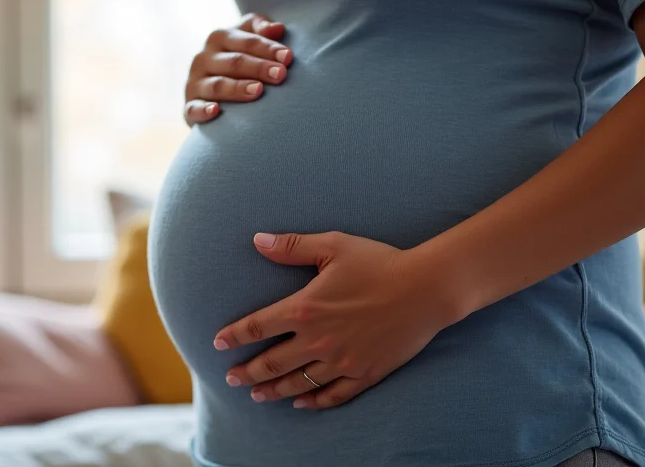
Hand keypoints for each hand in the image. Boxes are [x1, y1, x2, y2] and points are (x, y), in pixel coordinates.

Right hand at [184, 13, 292, 125]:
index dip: (268, 48)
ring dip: (237, 88)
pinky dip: (203, 110)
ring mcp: (194, 82)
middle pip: (234, 62)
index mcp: (220, 38)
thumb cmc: (238, 61)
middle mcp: (203, 58)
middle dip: (258, 67)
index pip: (247, 41)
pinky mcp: (189, 105)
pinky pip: (193, 108)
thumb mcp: (247, 39)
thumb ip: (260, 30)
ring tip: (258, 91)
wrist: (210, 91)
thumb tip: (278, 28)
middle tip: (280, 75)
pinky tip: (216, 111)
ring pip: (217, 85)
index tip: (288, 57)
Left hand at [213, 232, 459, 408]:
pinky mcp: (365, 373)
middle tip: (230, 379)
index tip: (218, 344)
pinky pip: (333, 394)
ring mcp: (342, 361)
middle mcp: (318, 340)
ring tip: (257, 395)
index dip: (234, 336)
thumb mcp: (333, 246)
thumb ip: (292, 246)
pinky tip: (301, 404)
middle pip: (272, 363)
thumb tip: (257, 240)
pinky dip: (314, 402)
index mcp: (305, 309)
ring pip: (298, 383)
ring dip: (273, 391)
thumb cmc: (379, 262)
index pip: (257, 327)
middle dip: (247, 372)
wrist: (426, 289)